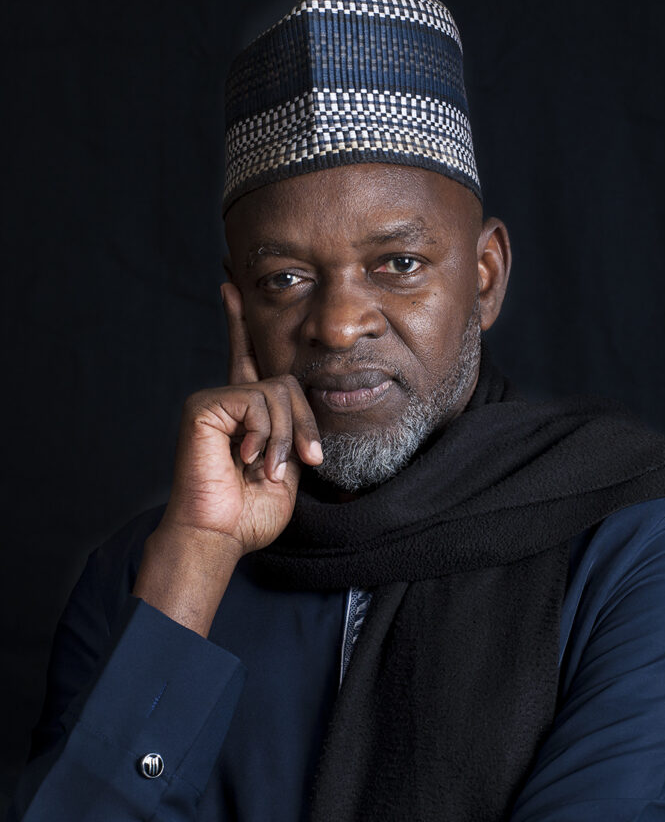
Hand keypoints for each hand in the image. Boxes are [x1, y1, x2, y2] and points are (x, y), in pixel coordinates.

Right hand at [159, 282, 321, 555]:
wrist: (219, 536)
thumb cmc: (249, 512)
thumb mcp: (286, 466)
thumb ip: (292, 430)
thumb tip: (300, 400)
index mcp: (246, 413)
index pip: (249, 358)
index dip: (241, 323)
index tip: (230, 284)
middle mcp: (228, 400)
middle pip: (286, 382)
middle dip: (302, 425)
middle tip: (302, 462)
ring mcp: (214, 401)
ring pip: (278, 393)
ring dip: (284, 438)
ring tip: (265, 469)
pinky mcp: (204, 406)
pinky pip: (257, 401)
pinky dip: (263, 435)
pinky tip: (245, 458)